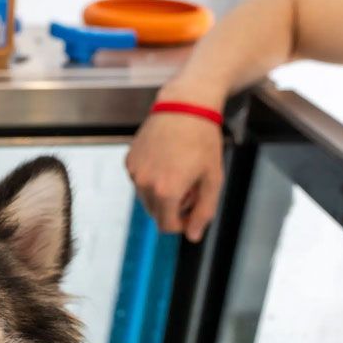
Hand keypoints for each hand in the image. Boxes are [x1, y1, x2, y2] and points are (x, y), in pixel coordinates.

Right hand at [125, 111, 223, 241]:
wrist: (184, 106)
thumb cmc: (203, 140)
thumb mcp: (213, 178)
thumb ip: (204, 212)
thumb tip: (192, 236)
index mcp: (167, 192)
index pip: (167, 226)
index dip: (183, 222)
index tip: (195, 206)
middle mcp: (145, 184)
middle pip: (156, 213)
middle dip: (173, 206)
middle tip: (190, 184)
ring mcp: (135, 172)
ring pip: (146, 197)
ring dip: (161, 192)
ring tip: (178, 169)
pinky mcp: (129, 160)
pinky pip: (139, 180)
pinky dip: (152, 177)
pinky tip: (166, 158)